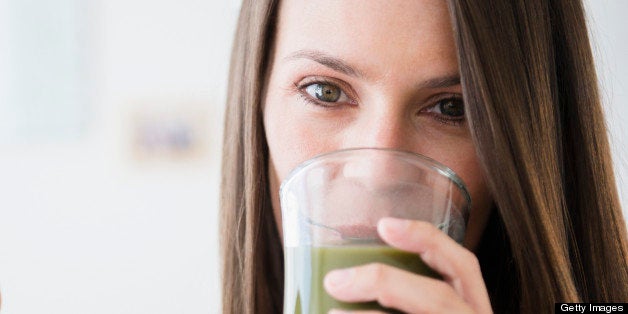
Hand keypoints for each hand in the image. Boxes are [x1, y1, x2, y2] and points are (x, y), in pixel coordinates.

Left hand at [323, 217, 492, 313]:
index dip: (427, 240)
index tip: (385, 225)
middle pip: (439, 298)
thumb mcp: (429, 306)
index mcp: (473, 309)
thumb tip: (339, 279)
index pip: (463, 266)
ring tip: (331, 313)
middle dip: (385, 282)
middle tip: (335, 281)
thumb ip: (404, 295)